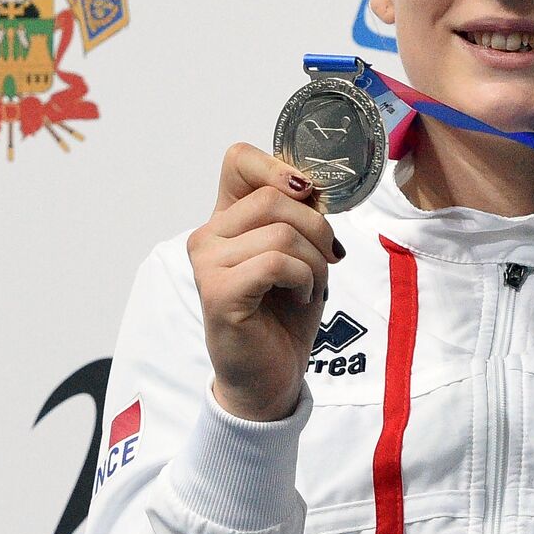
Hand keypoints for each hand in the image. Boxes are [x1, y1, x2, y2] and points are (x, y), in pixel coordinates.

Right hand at [187, 142, 344, 421]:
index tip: (309, 196)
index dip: (280, 167)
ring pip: (281, 231)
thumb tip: (311, 186)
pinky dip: (304, 279)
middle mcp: (208, 235)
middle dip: (317, 227)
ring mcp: (207, 263)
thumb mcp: (303, 251)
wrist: (272, 374)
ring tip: (311, 286)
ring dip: (314, 261)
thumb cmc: (285, 313)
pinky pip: (276, 262)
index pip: (239, 159)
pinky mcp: (218, 292)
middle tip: (326, 260)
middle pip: (275, 195)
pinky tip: (300, 298)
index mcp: (227, 219)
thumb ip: (301, 214)